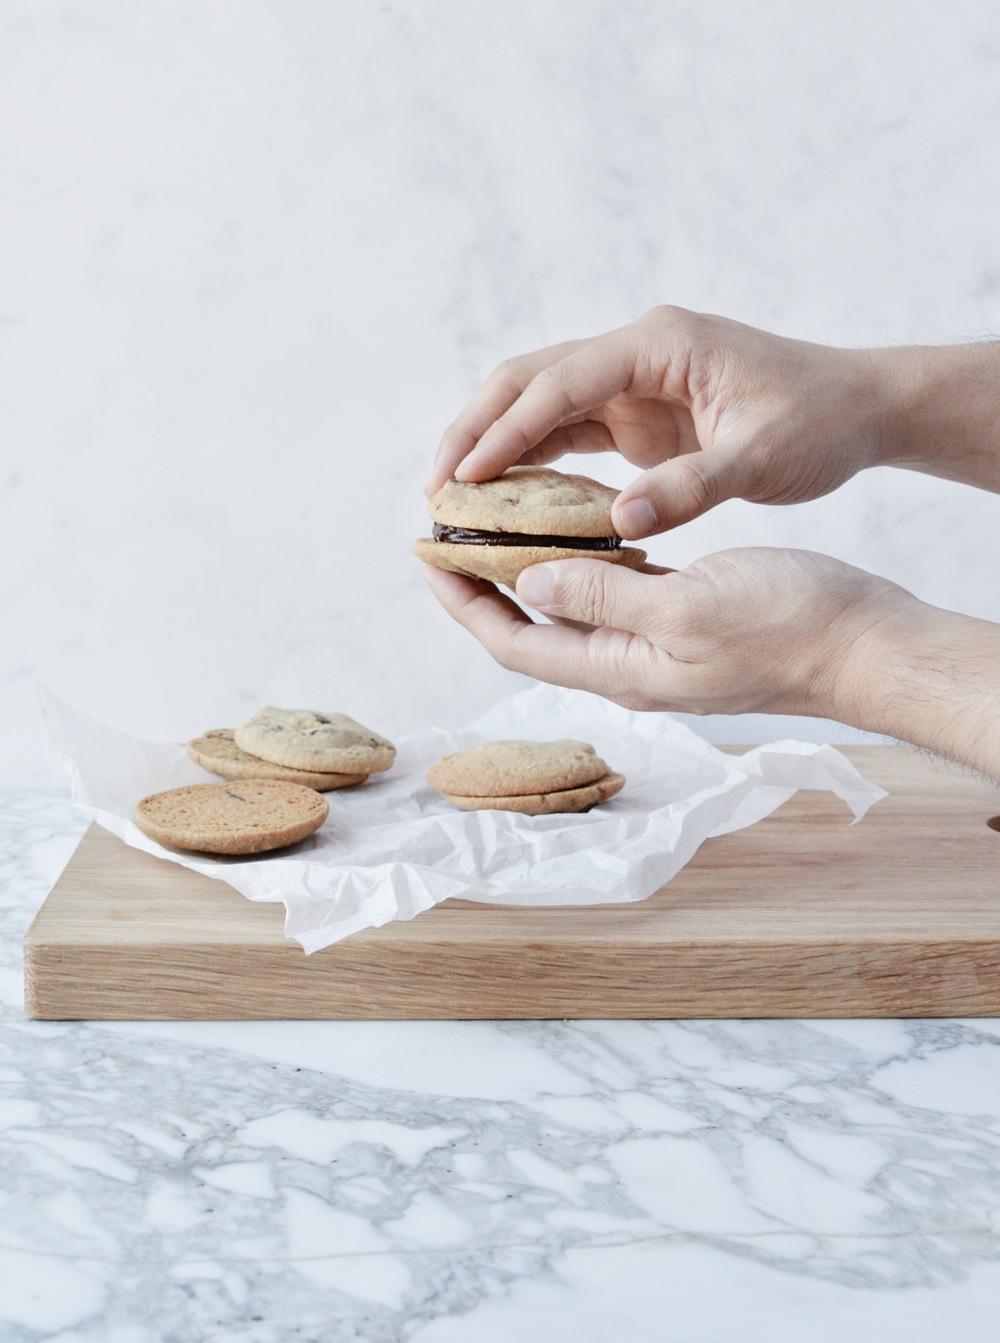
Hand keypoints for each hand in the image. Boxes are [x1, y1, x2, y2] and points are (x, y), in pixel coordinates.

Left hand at [423, 549, 916, 718]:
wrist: (864, 644)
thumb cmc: (787, 627)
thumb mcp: (685, 607)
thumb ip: (603, 597)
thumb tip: (527, 583)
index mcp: (620, 669)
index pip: (513, 642)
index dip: (462, 603)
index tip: (426, 554)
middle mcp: (628, 665)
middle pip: (531, 628)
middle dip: (484, 585)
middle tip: (453, 532)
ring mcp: (658, 646)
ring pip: (573, 607)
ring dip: (531, 569)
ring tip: (500, 523)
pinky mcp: (686, 621)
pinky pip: (616, 593)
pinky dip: (586, 561)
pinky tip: (582, 526)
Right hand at [428, 307, 888, 538]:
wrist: (856, 408)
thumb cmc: (818, 421)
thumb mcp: (763, 459)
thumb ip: (692, 487)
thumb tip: (621, 523)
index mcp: (660, 345)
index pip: (561, 381)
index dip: (507, 430)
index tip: (464, 477)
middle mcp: (636, 353)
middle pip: (530, 379)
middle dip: (477, 428)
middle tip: (436, 486)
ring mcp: (632, 381)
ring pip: (540, 403)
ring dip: (495, 444)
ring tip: (453, 498)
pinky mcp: (637, 412)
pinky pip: (568, 430)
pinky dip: (532, 461)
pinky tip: (505, 499)